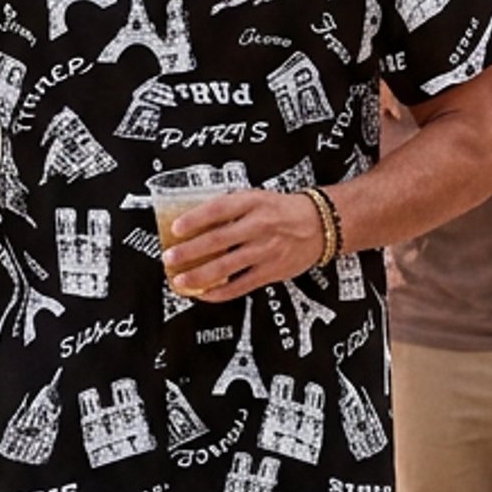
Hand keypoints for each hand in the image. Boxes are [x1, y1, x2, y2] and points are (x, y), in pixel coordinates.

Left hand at [162, 187, 323, 299]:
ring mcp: (265, 251)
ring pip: (225, 266)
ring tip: (180, 280)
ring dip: (198, 275)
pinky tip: (204, 293)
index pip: (218, 210)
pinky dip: (219, 292)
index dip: (194, 220)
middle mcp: (258, 226)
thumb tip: (194, 221)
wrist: (321, 224)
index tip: (175, 228)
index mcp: (252, 203)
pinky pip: (240, 285)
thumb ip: (229, 207)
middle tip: (170, 257)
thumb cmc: (283, 210)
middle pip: (217, 241)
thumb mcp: (256, 198)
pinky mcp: (271, 271)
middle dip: (189, 251)